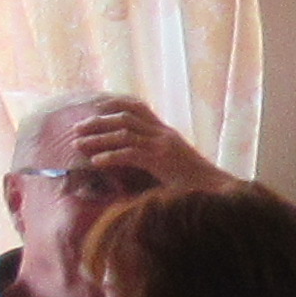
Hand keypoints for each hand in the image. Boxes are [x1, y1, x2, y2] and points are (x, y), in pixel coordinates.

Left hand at [52, 97, 228, 196]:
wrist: (219, 192)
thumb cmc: (196, 185)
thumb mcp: (174, 166)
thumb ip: (155, 159)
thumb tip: (133, 161)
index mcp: (166, 133)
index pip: (138, 108)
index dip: (114, 105)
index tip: (94, 109)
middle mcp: (164, 134)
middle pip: (125, 117)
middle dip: (98, 121)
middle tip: (76, 128)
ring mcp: (163, 145)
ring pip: (124, 133)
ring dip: (98, 138)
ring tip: (78, 144)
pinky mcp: (162, 160)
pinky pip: (130, 154)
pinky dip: (110, 156)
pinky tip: (95, 162)